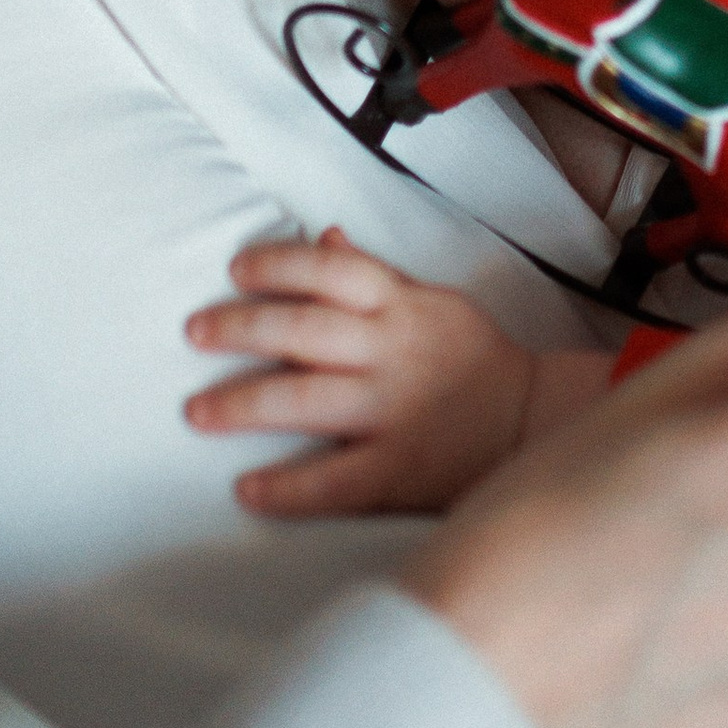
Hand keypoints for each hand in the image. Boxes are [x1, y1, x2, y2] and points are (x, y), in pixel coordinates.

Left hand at [186, 227, 541, 514]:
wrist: (533, 422)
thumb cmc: (472, 359)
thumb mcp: (432, 300)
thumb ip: (375, 275)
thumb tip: (324, 238)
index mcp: (401, 306)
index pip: (333, 272)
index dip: (280, 265)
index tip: (237, 271)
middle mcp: (392, 352)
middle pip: (305, 329)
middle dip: (242, 327)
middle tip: (195, 331)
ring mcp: (393, 411)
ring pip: (308, 400)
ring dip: (245, 404)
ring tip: (197, 412)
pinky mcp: (399, 469)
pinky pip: (336, 480)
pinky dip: (289, 488)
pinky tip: (248, 490)